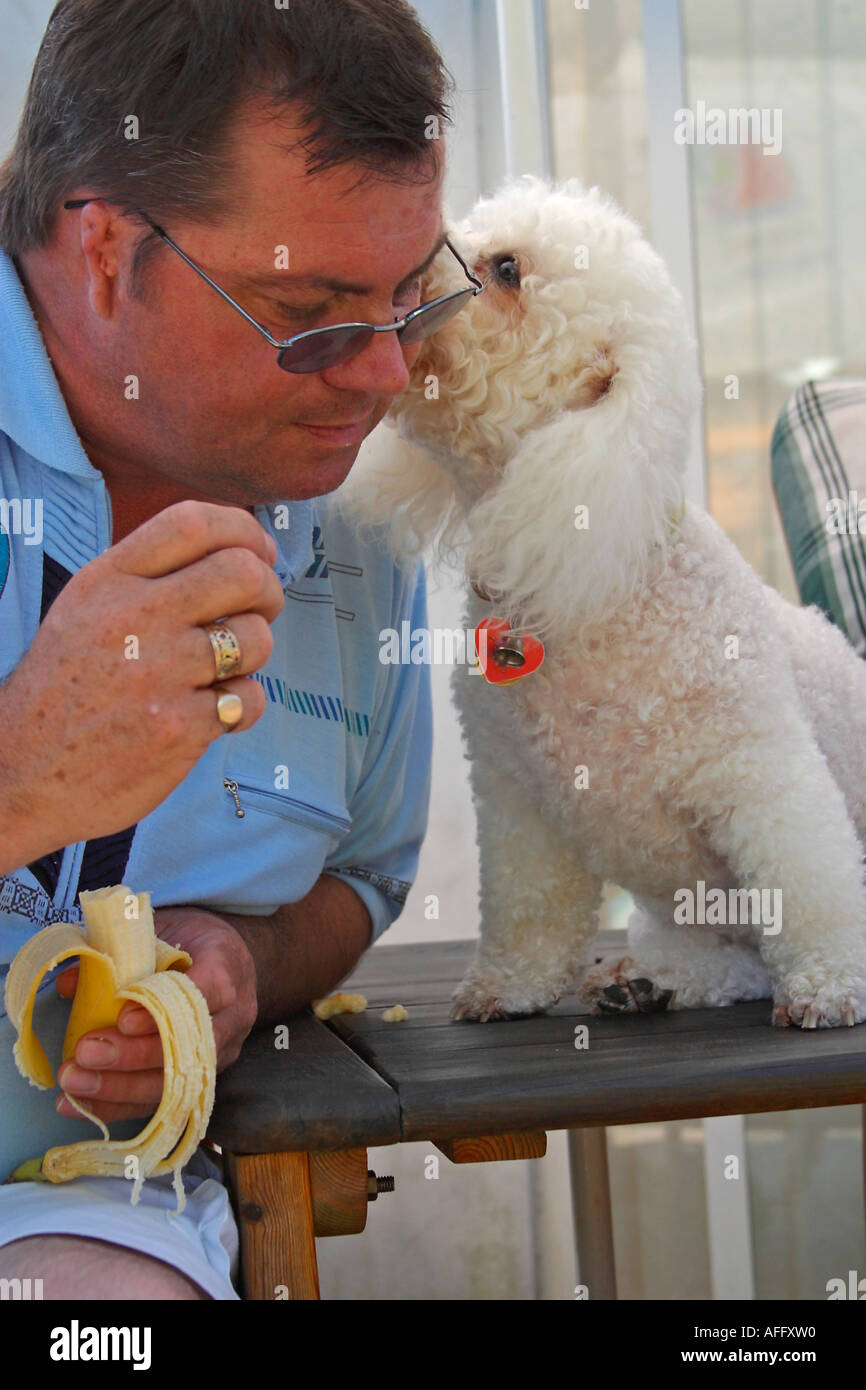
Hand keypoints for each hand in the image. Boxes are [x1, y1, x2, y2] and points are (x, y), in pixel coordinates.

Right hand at [0, 501, 284, 874]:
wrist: (23, 774)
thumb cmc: (64, 691)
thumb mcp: (83, 611)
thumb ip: (146, 577)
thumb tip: (235, 552)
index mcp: (107, 581)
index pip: (192, 522)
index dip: (244, 530)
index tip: (260, 552)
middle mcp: (134, 618)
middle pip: (241, 572)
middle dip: (268, 590)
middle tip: (258, 611)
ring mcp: (159, 673)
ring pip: (256, 638)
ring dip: (253, 653)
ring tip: (224, 668)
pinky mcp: (181, 727)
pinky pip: (249, 699)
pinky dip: (242, 706)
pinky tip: (212, 712)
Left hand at [54, 906, 258, 1123]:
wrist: (230, 960)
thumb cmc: (193, 940)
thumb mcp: (162, 929)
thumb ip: (121, 952)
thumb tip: (69, 983)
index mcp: (227, 967)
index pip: (202, 994)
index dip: (162, 1011)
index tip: (122, 1019)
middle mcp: (232, 1016)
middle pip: (189, 1047)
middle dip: (132, 1057)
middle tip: (85, 1053)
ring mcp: (223, 1052)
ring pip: (177, 1083)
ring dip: (119, 1089)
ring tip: (74, 1082)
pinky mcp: (204, 1077)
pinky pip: (162, 1101)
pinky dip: (117, 1106)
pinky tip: (78, 1104)